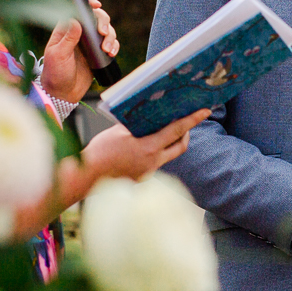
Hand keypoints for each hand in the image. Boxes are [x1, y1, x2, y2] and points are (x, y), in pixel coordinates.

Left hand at [40, 0, 120, 103]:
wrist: (63, 93)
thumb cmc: (55, 73)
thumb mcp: (58, 55)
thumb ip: (67, 39)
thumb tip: (75, 20)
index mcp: (66, 29)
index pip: (77, 10)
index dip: (88, 3)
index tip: (96, 4)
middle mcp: (79, 33)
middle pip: (96, 18)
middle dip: (103, 22)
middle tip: (103, 33)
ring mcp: (89, 43)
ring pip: (106, 31)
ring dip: (110, 36)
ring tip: (107, 48)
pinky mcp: (98, 53)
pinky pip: (110, 44)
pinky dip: (114, 46)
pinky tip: (111, 52)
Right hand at [81, 109, 209, 181]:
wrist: (86, 176)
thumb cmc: (99, 153)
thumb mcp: (118, 132)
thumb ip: (136, 126)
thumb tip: (147, 120)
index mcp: (149, 148)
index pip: (177, 131)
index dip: (192, 120)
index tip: (205, 111)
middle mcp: (152, 162)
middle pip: (180, 147)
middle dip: (185, 135)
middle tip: (184, 125)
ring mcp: (148, 173)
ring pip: (166, 156)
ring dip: (167, 144)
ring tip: (159, 134)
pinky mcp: (141, 179)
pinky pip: (154, 163)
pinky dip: (152, 153)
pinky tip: (140, 148)